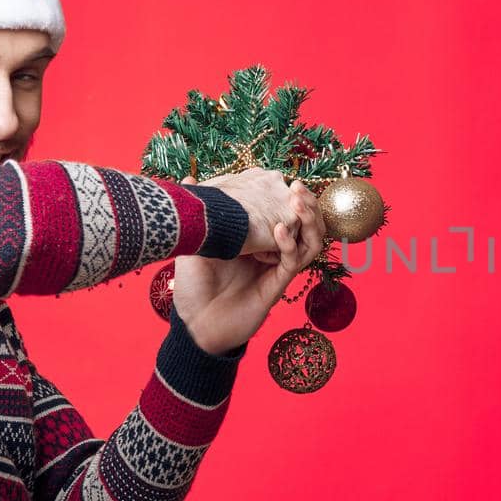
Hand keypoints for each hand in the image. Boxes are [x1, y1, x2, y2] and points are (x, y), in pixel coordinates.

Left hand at [170, 174, 324, 355]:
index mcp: (256, 238)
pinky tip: (279, 230)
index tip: (281, 175)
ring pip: (310, 241)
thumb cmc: (193, 285)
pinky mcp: (277, 285)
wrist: (194, 324)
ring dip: (309, 220)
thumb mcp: (194, 241)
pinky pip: (294, 261)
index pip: (281, 211)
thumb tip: (190, 176)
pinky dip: (290, 243)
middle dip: (307, 203)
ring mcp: (276, 268)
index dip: (286, 193)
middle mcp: (271, 251)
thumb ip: (200, 212)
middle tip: (298, 185)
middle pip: (305, 224)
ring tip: (298, 202)